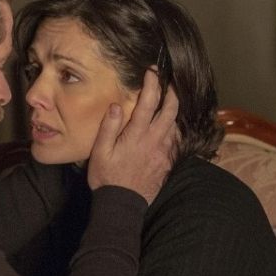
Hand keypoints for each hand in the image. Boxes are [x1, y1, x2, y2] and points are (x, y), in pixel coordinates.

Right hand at [87, 69, 178, 204]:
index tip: (153, 71)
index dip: (152, 84)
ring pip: (175, 125)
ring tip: (170, 100)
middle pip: (171, 110)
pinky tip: (169, 126)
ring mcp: (163, 152)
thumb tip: (117, 106)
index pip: (149, 102)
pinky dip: (174, 128)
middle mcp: (154, 141)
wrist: (122, 205)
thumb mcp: (99, 152)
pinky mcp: (167, 163)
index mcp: (137, 135)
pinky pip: (175, 140)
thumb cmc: (106, 177)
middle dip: (172, 92)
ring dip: (174, 110)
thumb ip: (109, 127)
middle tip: (169, 81)